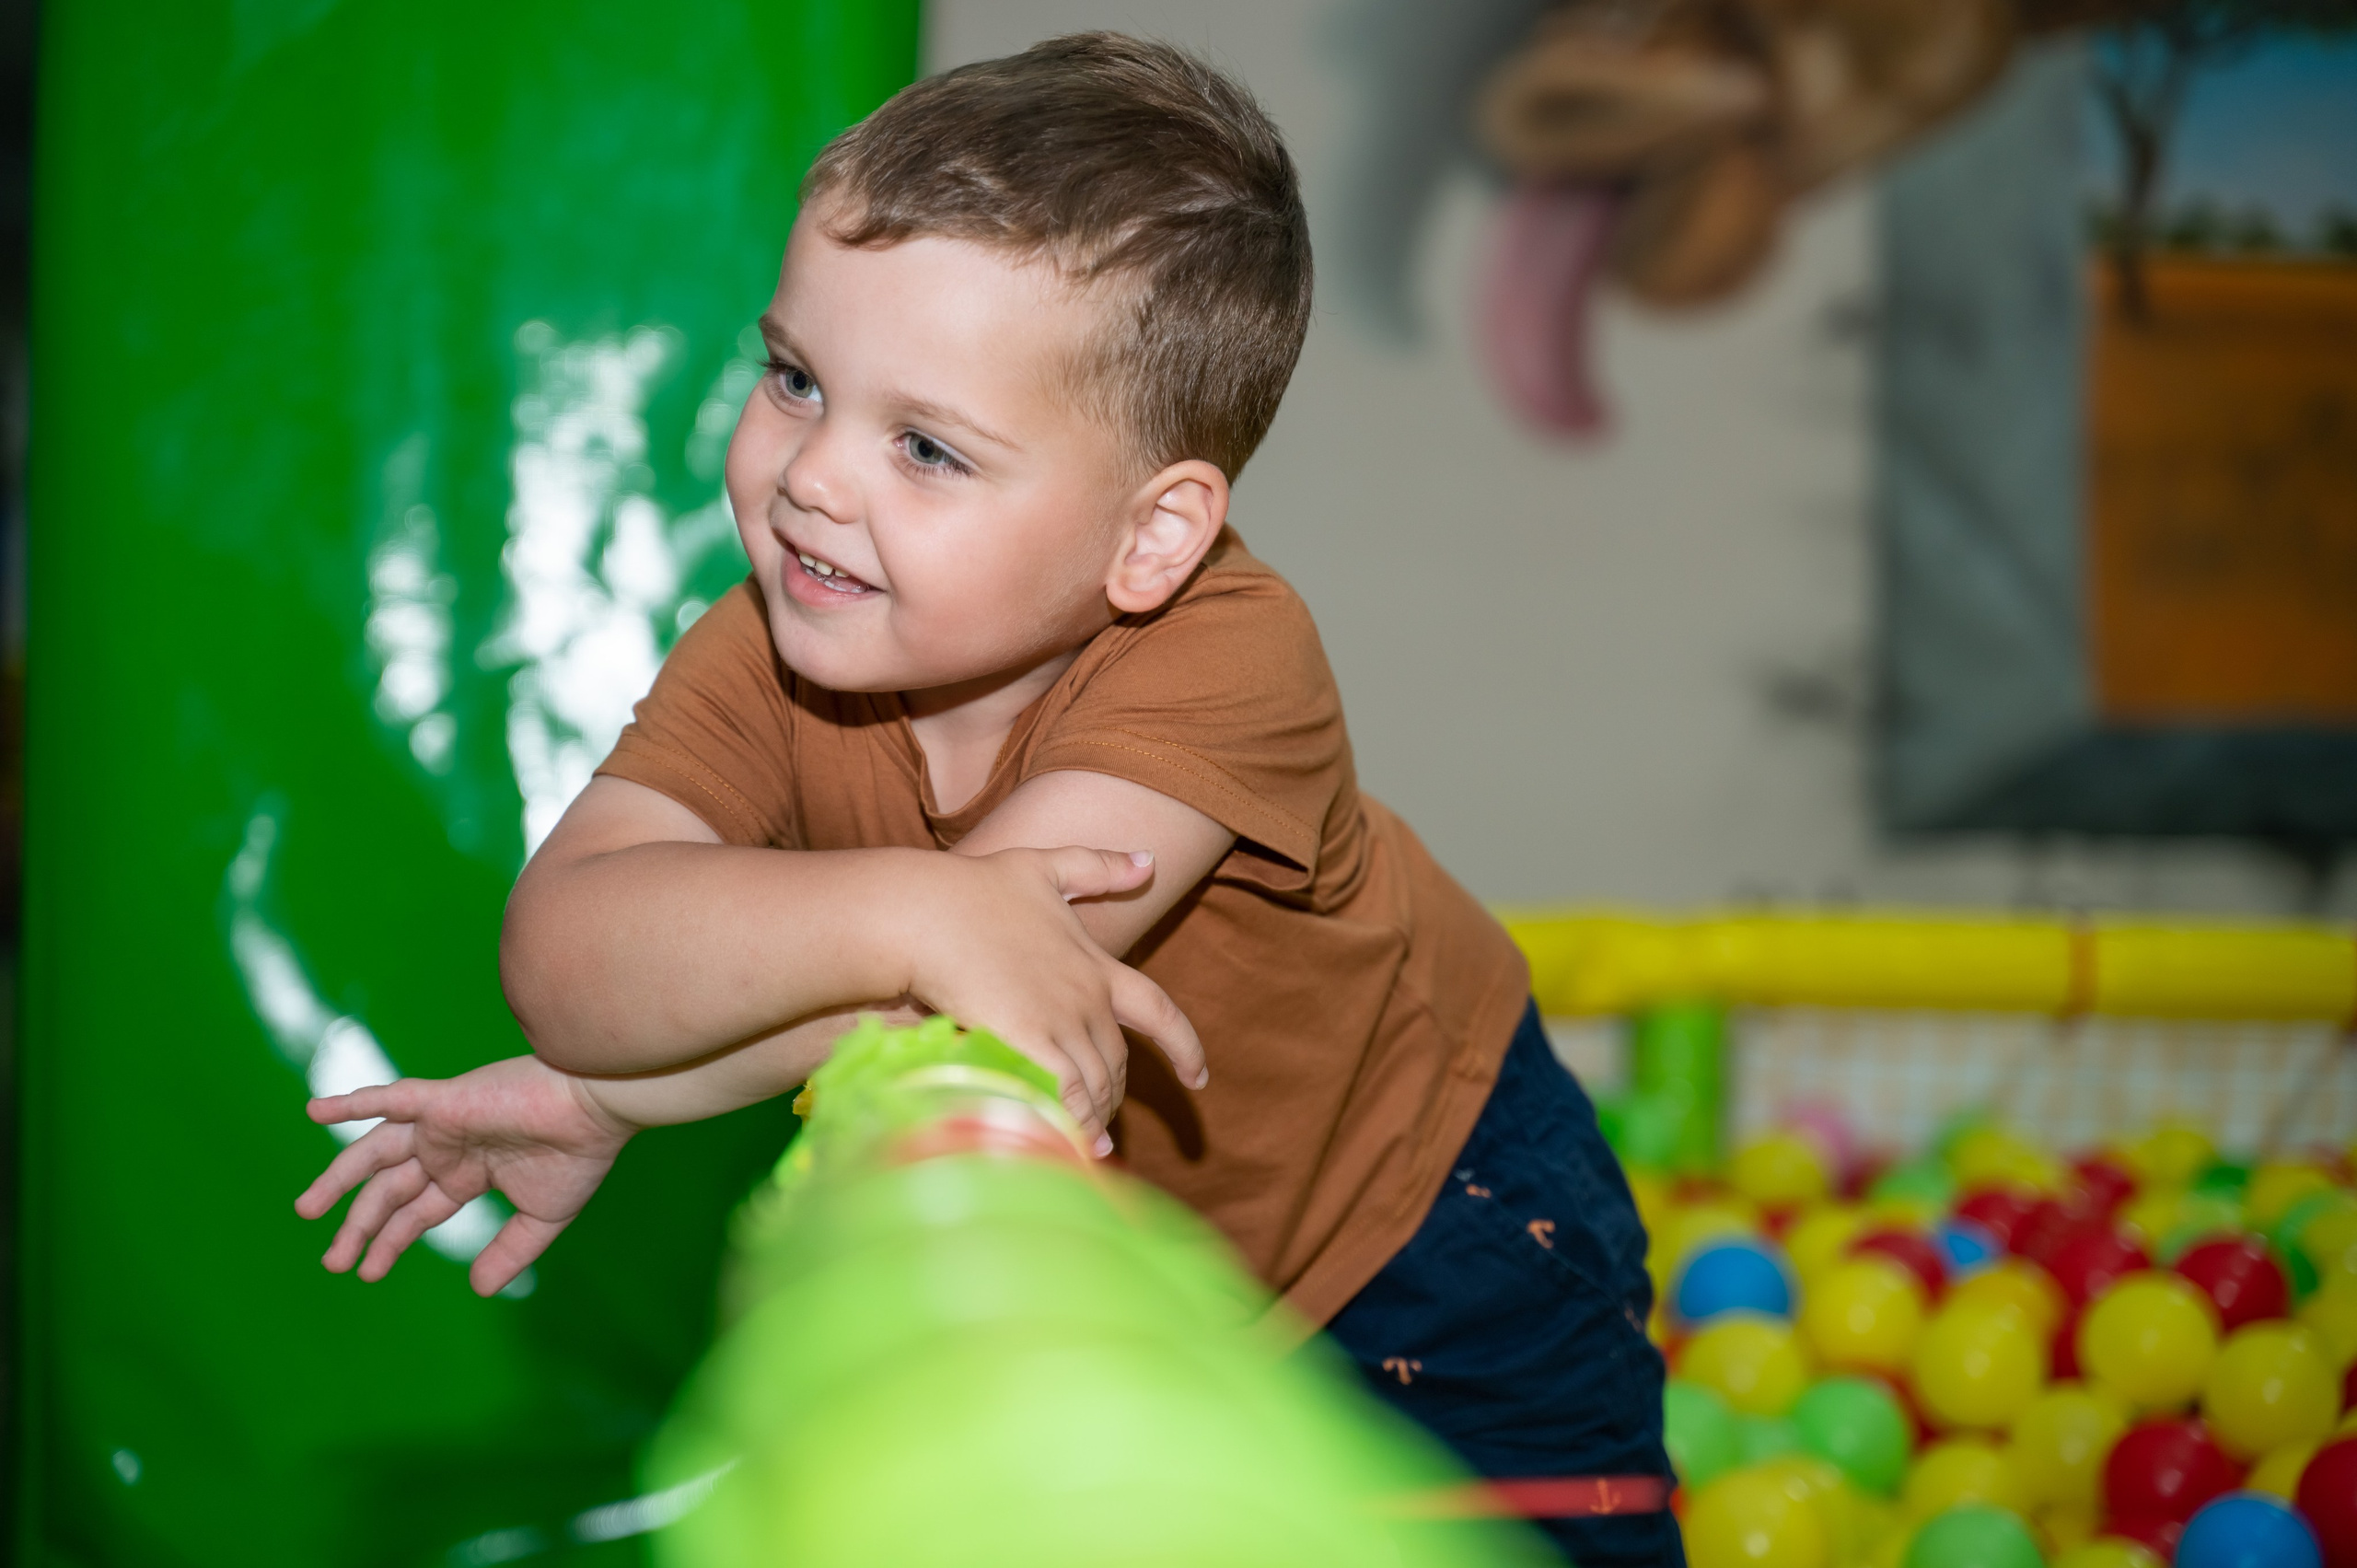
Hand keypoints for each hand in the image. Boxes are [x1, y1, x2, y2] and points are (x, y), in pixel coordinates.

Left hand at [294, 1054, 635, 1295]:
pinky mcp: (444, 1101)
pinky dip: (352, 1103)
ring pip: (376, 1152)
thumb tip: (477, 1289)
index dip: (389, 1241)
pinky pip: (390, 1098)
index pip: (416, 1211)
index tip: (367, 1273)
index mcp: (469, 1173)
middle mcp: (448, 1148)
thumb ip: (508, 1252)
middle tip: (331, 1262)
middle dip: (358, 1225)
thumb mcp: (541, 1218)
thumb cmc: (579, 1156)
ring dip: (339, 1179)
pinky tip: (314, 1112)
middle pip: (388, 1190)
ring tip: (306, 1211)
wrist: (597, 1109)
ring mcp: (442, 1123)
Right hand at [901, 846, 1207, 1151]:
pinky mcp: (1025, 1042)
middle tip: (1100, 1120)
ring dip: (1094, 1117)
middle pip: (1117, 1062)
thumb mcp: (1045, 866)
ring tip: (1084, 1143)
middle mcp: (1087, 999)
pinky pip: (1065, 1095)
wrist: (925, 911)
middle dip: (1113, 1094)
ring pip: (1094, 1084)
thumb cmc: (975, 888)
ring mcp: (1059, 1022)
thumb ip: (1099, 867)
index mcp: (1097, 966)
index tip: (1198, 1076)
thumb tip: (1151, 861)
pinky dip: (1073, 1122)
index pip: (1159, 1011)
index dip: (1184, 1046)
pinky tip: (1068, 1144)